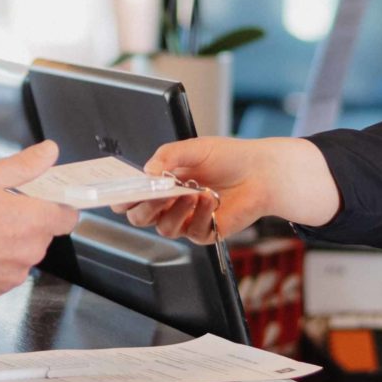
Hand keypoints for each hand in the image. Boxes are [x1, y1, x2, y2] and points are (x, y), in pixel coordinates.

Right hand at [0, 142, 78, 300]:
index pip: (68, 214)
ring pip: (24, 251)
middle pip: (43, 232)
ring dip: (11, 240)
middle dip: (27, 219)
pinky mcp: (0, 288)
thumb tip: (47, 153)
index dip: (58, 204)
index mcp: (33, 220)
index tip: (46, 197)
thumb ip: (23, 165)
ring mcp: (16, 271)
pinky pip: (7, 269)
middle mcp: (30, 249)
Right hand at [119, 137, 339, 241]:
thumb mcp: (193, 149)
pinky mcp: (205, 232)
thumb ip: (166, 157)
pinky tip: (210, 199)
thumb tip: (146, 171)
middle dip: (145, 206)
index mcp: (159, 184)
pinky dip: (200, 214)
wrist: (260, 171)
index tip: (123, 189)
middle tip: (157, 191)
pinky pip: (193, 231)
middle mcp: (168, 205)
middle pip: (139, 218)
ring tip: (190, 193)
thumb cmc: (227, 158)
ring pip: (164, 228)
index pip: (129, 198)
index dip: (121, 196)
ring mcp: (185, 221)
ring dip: (174, 211)